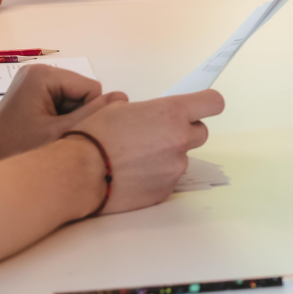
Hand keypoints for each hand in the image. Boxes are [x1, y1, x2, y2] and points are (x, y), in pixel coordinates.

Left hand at [0, 63, 123, 160]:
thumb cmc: (18, 147)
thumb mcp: (60, 132)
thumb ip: (93, 114)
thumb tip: (123, 97)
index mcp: (43, 75)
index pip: (90, 88)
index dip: (86, 113)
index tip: (66, 131)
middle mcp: (39, 70)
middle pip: (82, 90)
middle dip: (76, 113)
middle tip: (55, 134)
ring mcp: (34, 78)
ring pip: (74, 96)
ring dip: (68, 116)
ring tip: (48, 133)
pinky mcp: (32, 89)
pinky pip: (62, 99)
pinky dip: (60, 116)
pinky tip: (44, 129)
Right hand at [70, 91, 224, 213]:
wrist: (78, 172)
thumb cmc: (93, 136)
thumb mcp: (118, 108)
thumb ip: (147, 110)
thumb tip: (151, 115)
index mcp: (172, 112)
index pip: (214, 103)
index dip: (207, 105)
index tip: (199, 108)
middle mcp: (180, 139)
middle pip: (201, 133)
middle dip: (184, 133)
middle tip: (158, 136)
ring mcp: (175, 167)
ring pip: (182, 158)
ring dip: (167, 157)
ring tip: (136, 160)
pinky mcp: (166, 190)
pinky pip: (168, 179)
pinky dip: (156, 177)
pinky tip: (132, 176)